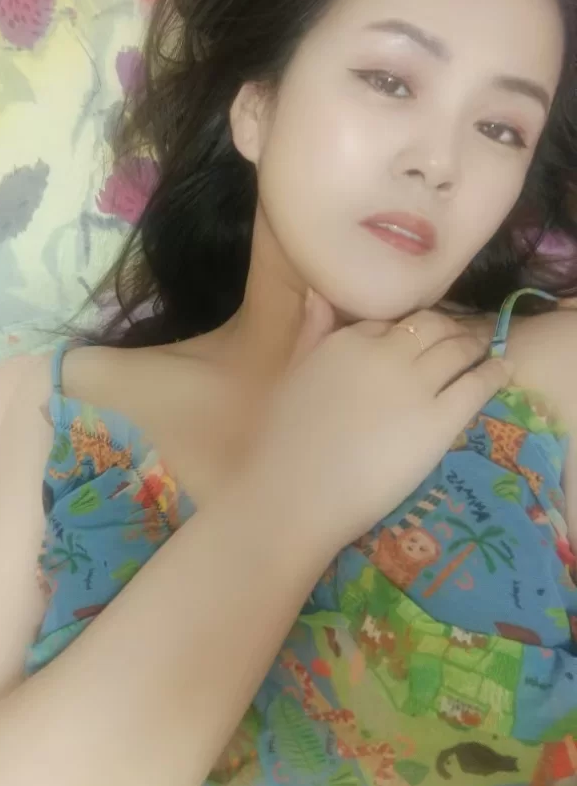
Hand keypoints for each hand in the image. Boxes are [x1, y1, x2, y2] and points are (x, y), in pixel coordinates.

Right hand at [252, 292, 510, 552]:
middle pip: (430, 326)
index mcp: (346, 339)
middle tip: (459, 338)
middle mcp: (384, 352)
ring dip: (474, 344)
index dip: (406, 328)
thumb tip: (320, 292)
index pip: (389, 321)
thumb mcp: (291, 372)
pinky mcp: (439, 420)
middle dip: (447, 329)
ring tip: (483, 349)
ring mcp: (415, 384)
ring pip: (458, 348)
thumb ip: (311, 331)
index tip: (416, 336)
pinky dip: (494, 372)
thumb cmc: (283, 440)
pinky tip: (502, 369)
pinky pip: (477, 384)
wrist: (294, 493)